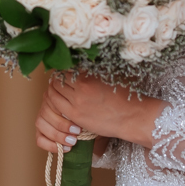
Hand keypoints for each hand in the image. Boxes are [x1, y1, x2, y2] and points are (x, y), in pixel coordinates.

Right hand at [35, 81, 82, 153]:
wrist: (89, 125)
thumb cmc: (86, 113)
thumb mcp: (84, 108)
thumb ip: (79, 107)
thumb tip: (79, 108)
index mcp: (54, 96)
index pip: (52, 100)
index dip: (63, 111)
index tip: (78, 123)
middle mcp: (45, 106)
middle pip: (45, 112)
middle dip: (62, 124)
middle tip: (77, 132)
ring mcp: (41, 119)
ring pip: (40, 125)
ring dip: (57, 135)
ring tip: (72, 141)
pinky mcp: (40, 132)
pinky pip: (40, 140)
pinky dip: (51, 146)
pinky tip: (66, 149)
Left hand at [40, 73, 166, 149]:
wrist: (131, 117)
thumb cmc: (123, 96)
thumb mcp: (107, 78)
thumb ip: (90, 73)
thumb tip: (77, 68)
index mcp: (88, 76)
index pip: (65, 69)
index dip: (62, 71)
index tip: (63, 73)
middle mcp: (80, 88)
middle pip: (56, 80)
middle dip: (55, 81)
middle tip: (58, 83)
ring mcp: (76, 103)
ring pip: (53, 94)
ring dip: (53, 92)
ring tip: (58, 93)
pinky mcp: (76, 116)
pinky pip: (57, 107)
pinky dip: (55, 104)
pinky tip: (60, 103)